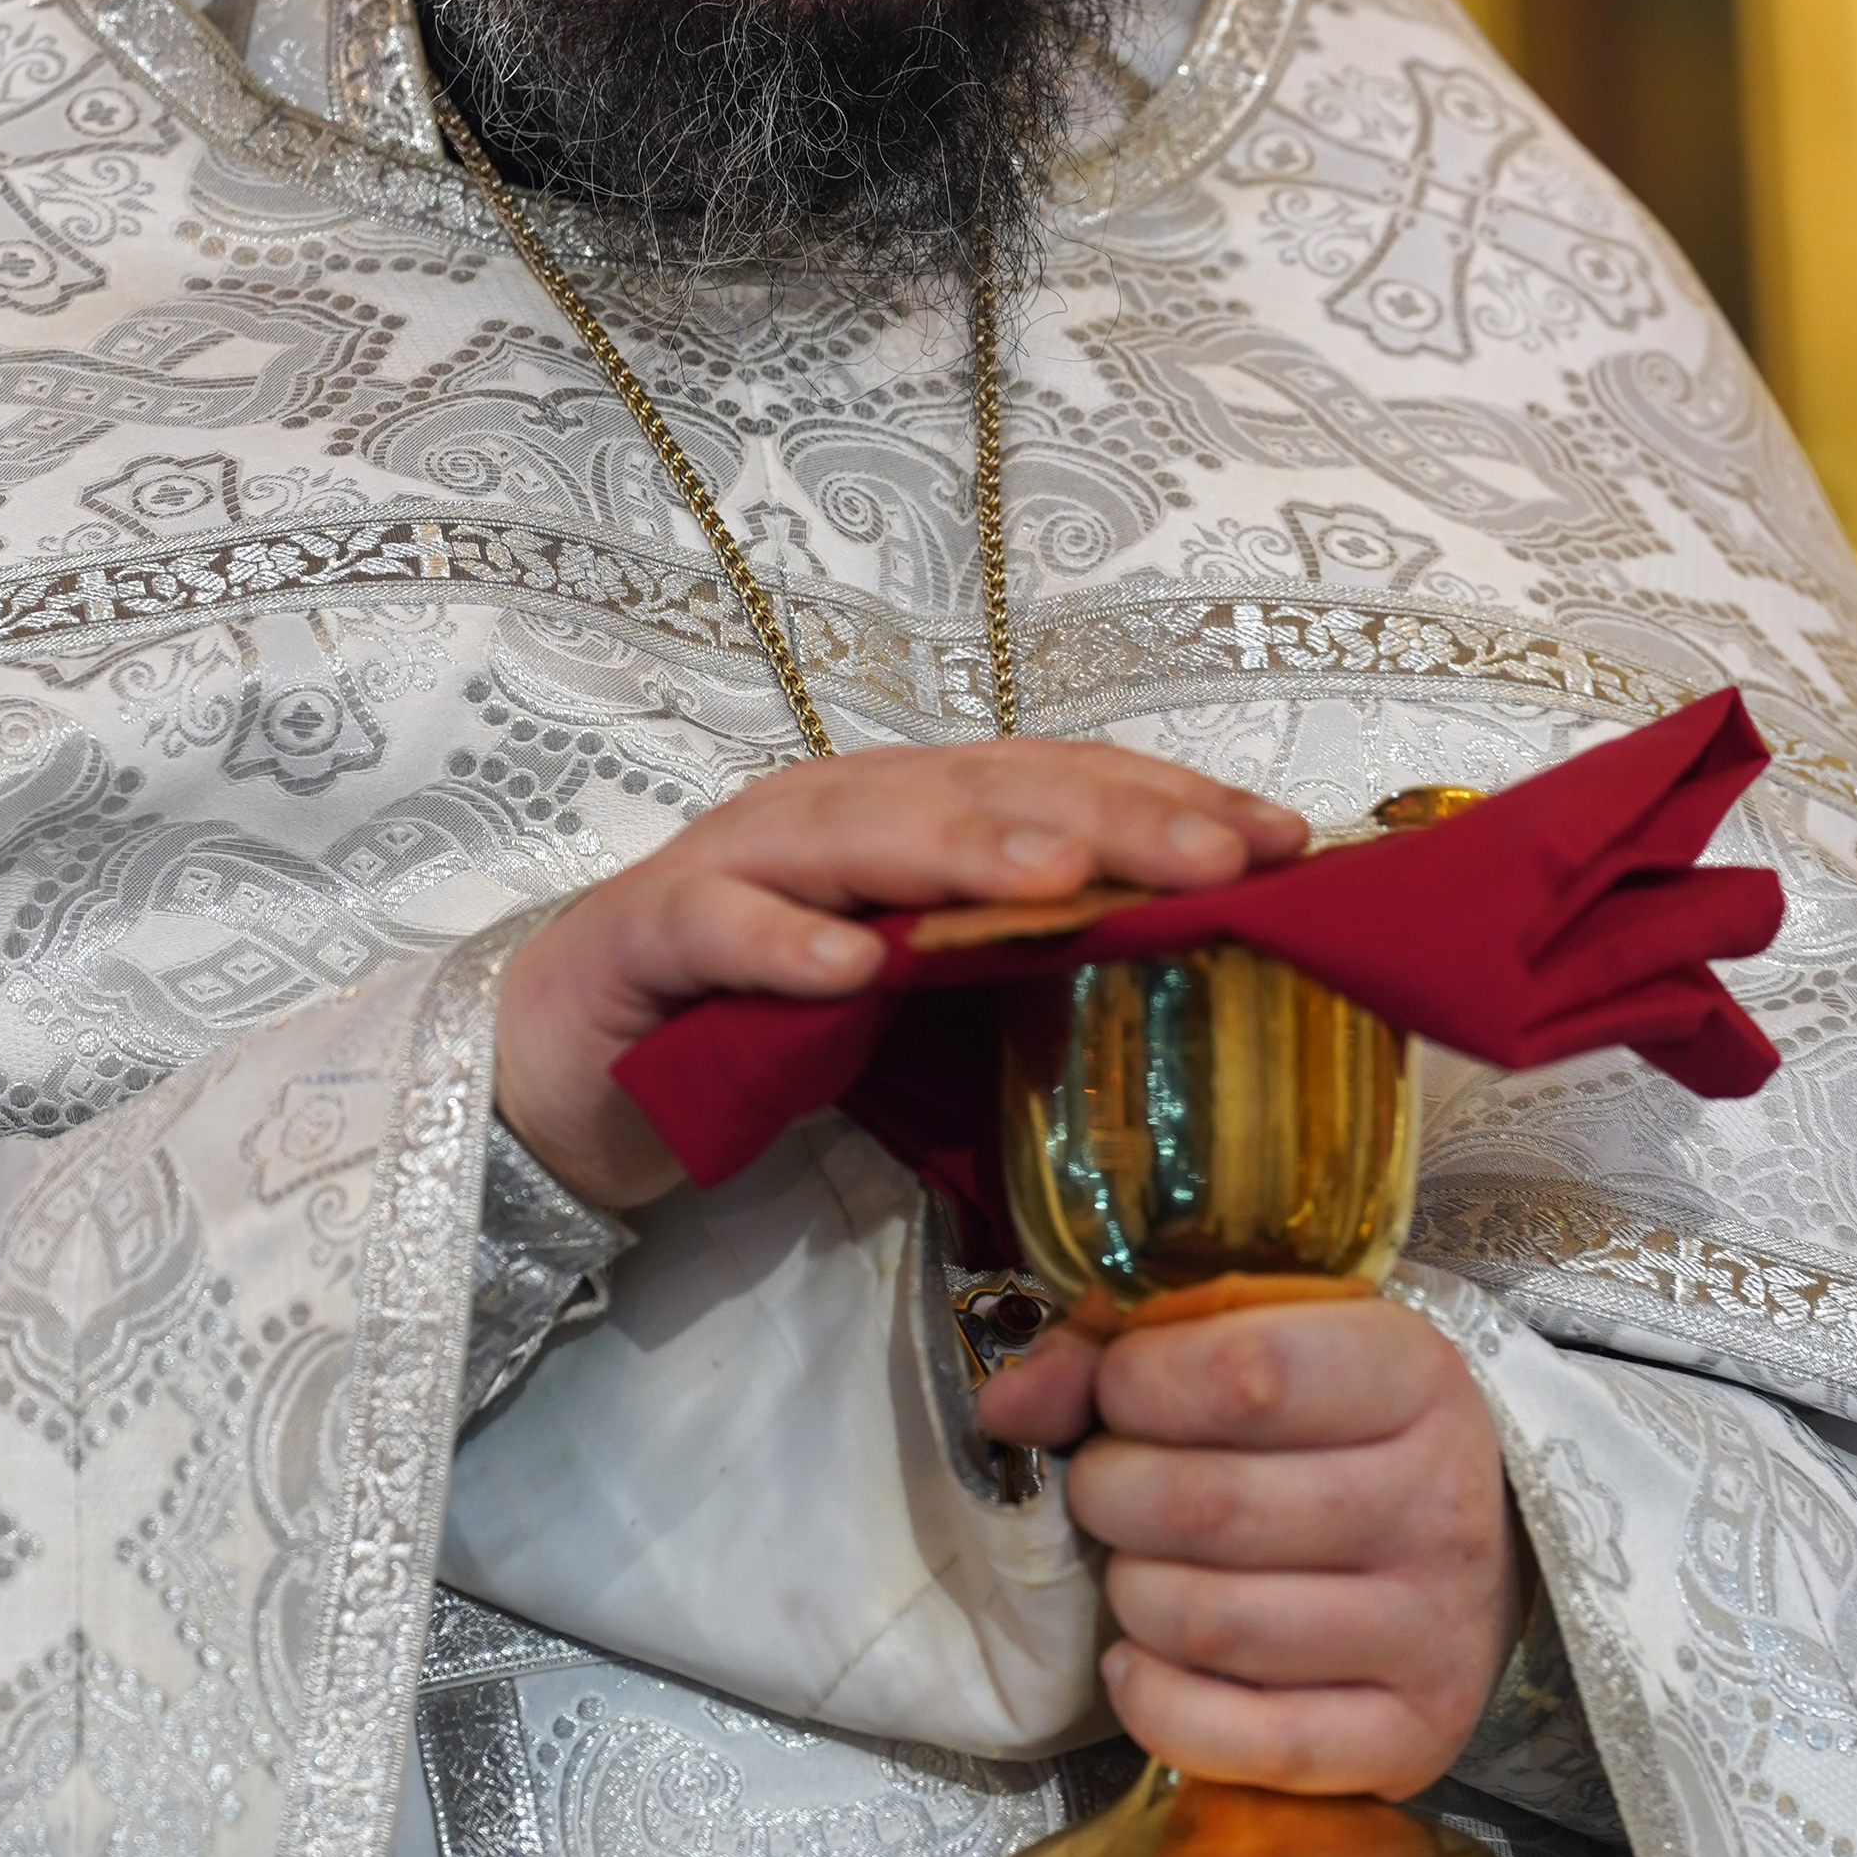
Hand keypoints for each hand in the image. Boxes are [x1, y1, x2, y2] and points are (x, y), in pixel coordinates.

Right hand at [494, 741, 1305, 1207]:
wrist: (571, 1070)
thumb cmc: (765, 1030)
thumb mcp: (922, 1016)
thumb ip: (1027, 999)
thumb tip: (1197, 1025)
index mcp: (912, 816)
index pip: (1059, 786)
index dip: (1168, 802)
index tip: (1284, 842)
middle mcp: (834, 813)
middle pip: (983, 793)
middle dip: (1111, 819)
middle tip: (1218, 857)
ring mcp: (735, 863)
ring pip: (859, 836)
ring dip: (965, 853)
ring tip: (1064, 885)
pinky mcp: (647, 934)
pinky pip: (719, 926)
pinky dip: (783, 944)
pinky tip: (851, 969)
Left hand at [977, 1296, 1521, 1794]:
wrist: (1479, 1548)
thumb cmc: (1340, 1429)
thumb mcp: (1261, 1347)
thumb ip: (1125, 1353)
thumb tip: (1008, 1404)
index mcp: (1414, 1375)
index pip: (1246, 1374)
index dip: (1138, 1382)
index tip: (1118, 1393)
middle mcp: (1440, 1506)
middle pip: (1208, 1508)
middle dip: (1112, 1493)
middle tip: (1111, 1488)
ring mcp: (1433, 1634)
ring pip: (1211, 1625)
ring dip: (1131, 1594)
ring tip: (1140, 1566)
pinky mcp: (1412, 1740)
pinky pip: (1245, 1745)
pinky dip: (1156, 1703)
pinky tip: (1141, 1660)